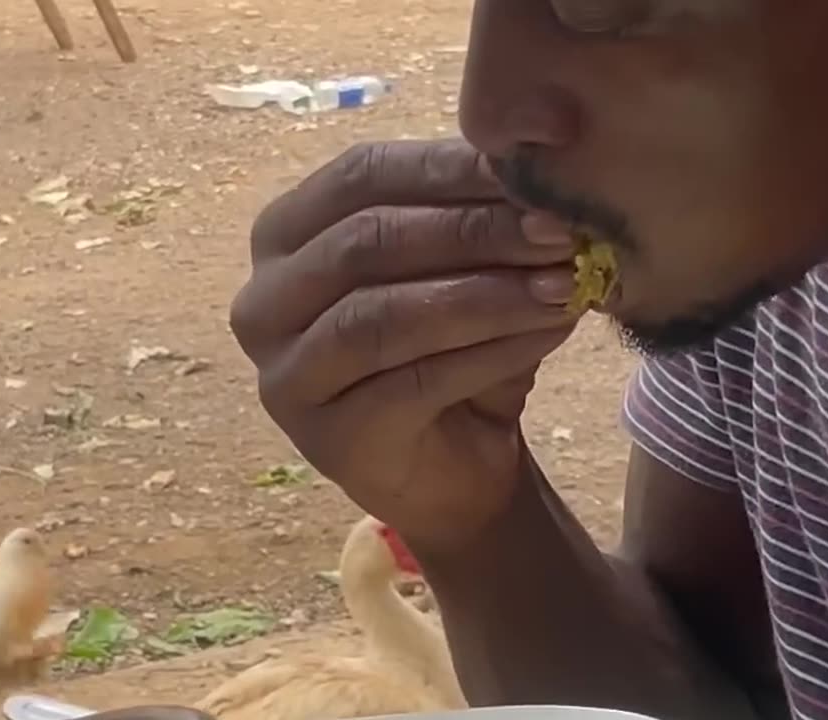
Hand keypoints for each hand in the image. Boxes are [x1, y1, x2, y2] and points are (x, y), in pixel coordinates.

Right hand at [230, 139, 579, 554]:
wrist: (452, 471)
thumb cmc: (446, 350)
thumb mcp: (459, 265)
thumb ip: (475, 213)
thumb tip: (537, 167)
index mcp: (284, 235)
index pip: (360, 175)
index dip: (449, 168)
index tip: (534, 172)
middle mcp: (263, 302)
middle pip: (366, 241)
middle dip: (474, 230)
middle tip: (560, 231)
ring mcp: (286, 376)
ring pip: (385, 316)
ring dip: (487, 294)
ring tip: (564, 284)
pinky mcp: (328, 438)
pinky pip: (414, 381)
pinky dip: (491, 351)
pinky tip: (549, 333)